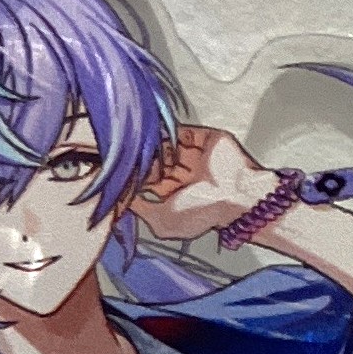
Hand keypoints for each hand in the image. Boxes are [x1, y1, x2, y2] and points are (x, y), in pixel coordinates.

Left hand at [130, 125, 278, 242]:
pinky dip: (169, 131)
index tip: (115, 168)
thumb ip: (140, 209)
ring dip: (153, 144)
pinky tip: (159, 135)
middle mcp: (182, 175)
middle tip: (125, 153)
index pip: (145, 180)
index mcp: (173, 195)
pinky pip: (182, 131)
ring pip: (165, 144)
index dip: (131, 174)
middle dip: (140, 157)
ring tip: (142, 144)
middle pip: (153, 159)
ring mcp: (193, 156)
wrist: (237, 197)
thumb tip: (121, 198)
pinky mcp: (204, 139)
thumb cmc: (205, 215)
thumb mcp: (164, 222)